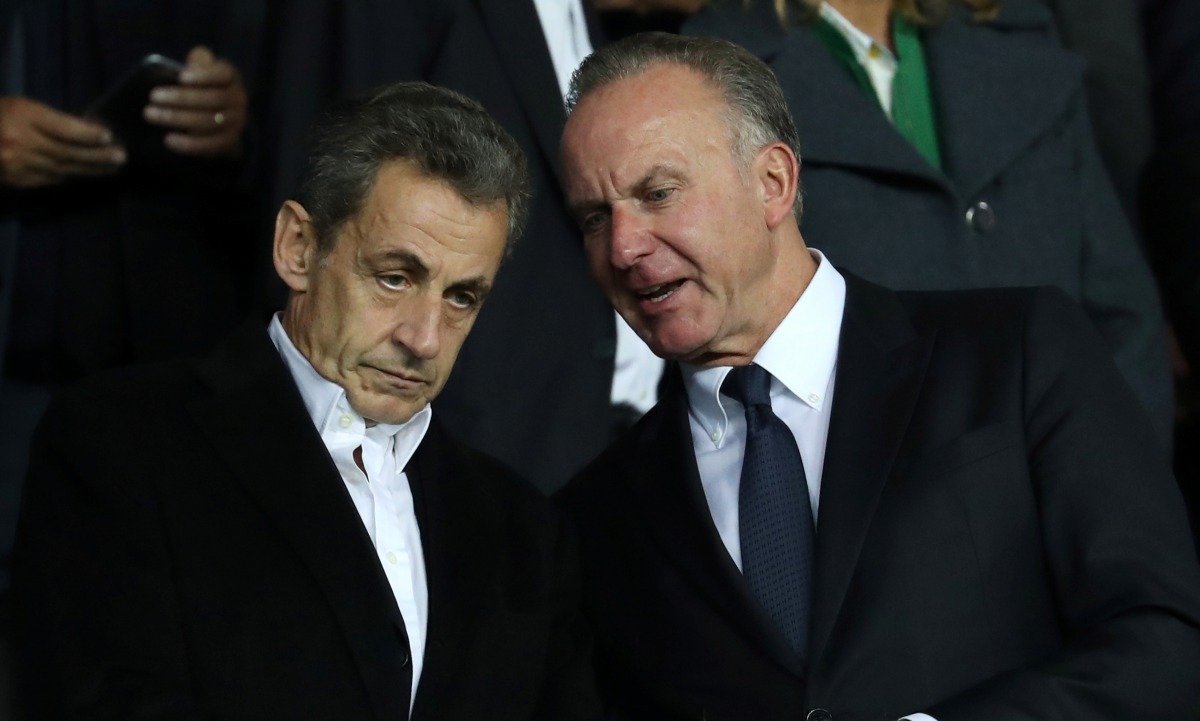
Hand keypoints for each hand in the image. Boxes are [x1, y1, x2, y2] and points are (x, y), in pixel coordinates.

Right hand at [0, 96, 125, 187]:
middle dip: (96, 157)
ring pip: (61, 169)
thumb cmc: (1, 115)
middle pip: (66, 152)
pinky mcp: (16, 180)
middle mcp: (19, 141)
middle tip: (120, 157)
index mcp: (22, 116)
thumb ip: (53, 120)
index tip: (108, 136)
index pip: (62, 128)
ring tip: (111, 168)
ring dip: (89, 170)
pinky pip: (51, 180)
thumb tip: (90, 132)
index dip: (87, 134)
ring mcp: (17, 163)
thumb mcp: (23, 107)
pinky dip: (71, 177)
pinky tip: (88, 175)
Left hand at [143, 45, 246, 157]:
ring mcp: (236, 123)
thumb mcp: (204, 70)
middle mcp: (238, 100)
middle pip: (212, 99)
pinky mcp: (229, 142)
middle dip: (181, 98)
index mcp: (232, 78)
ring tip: (151, 114)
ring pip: (207, 122)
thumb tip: (194, 61)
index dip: (204, 76)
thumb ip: (199, 62)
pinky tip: (168, 140)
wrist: (225, 120)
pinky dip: (188, 144)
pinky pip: (209, 145)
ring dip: (178, 118)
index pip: (223, 74)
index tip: (180, 77)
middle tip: (152, 96)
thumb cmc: (205, 88)